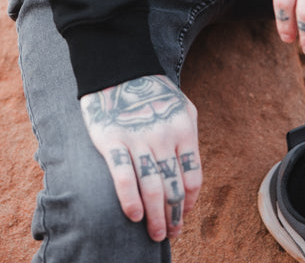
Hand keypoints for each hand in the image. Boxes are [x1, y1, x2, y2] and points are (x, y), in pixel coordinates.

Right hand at [79, 74, 201, 242]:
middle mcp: (163, 136)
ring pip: (152, 189)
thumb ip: (188, 139)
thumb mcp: (182, 107)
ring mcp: (138, 139)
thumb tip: (189, 180)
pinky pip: (123, 178)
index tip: (183, 215)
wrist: (120, 68)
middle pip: (173, 188)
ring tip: (156, 234)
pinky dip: (130, 202)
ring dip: (155, 218)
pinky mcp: (112, 140)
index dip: (189, 202)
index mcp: (183, 129)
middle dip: (174, 216)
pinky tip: (134, 217)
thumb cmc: (154, 92)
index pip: (192, 178)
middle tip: (169, 233)